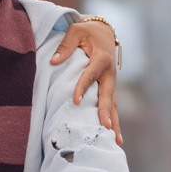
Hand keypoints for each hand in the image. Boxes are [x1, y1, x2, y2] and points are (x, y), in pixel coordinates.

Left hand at [50, 15, 123, 144]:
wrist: (104, 31)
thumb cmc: (87, 31)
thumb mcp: (76, 31)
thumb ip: (65, 46)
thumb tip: (54, 61)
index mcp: (101, 58)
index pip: (90, 75)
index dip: (83, 88)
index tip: (76, 101)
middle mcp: (109, 73)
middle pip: (108, 95)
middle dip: (105, 112)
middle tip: (104, 127)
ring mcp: (111, 82)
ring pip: (113, 104)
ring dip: (114, 122)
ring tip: (116, 141)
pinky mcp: (109, 87)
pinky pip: (111, 105)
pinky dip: (113, 119)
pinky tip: (114, 136)